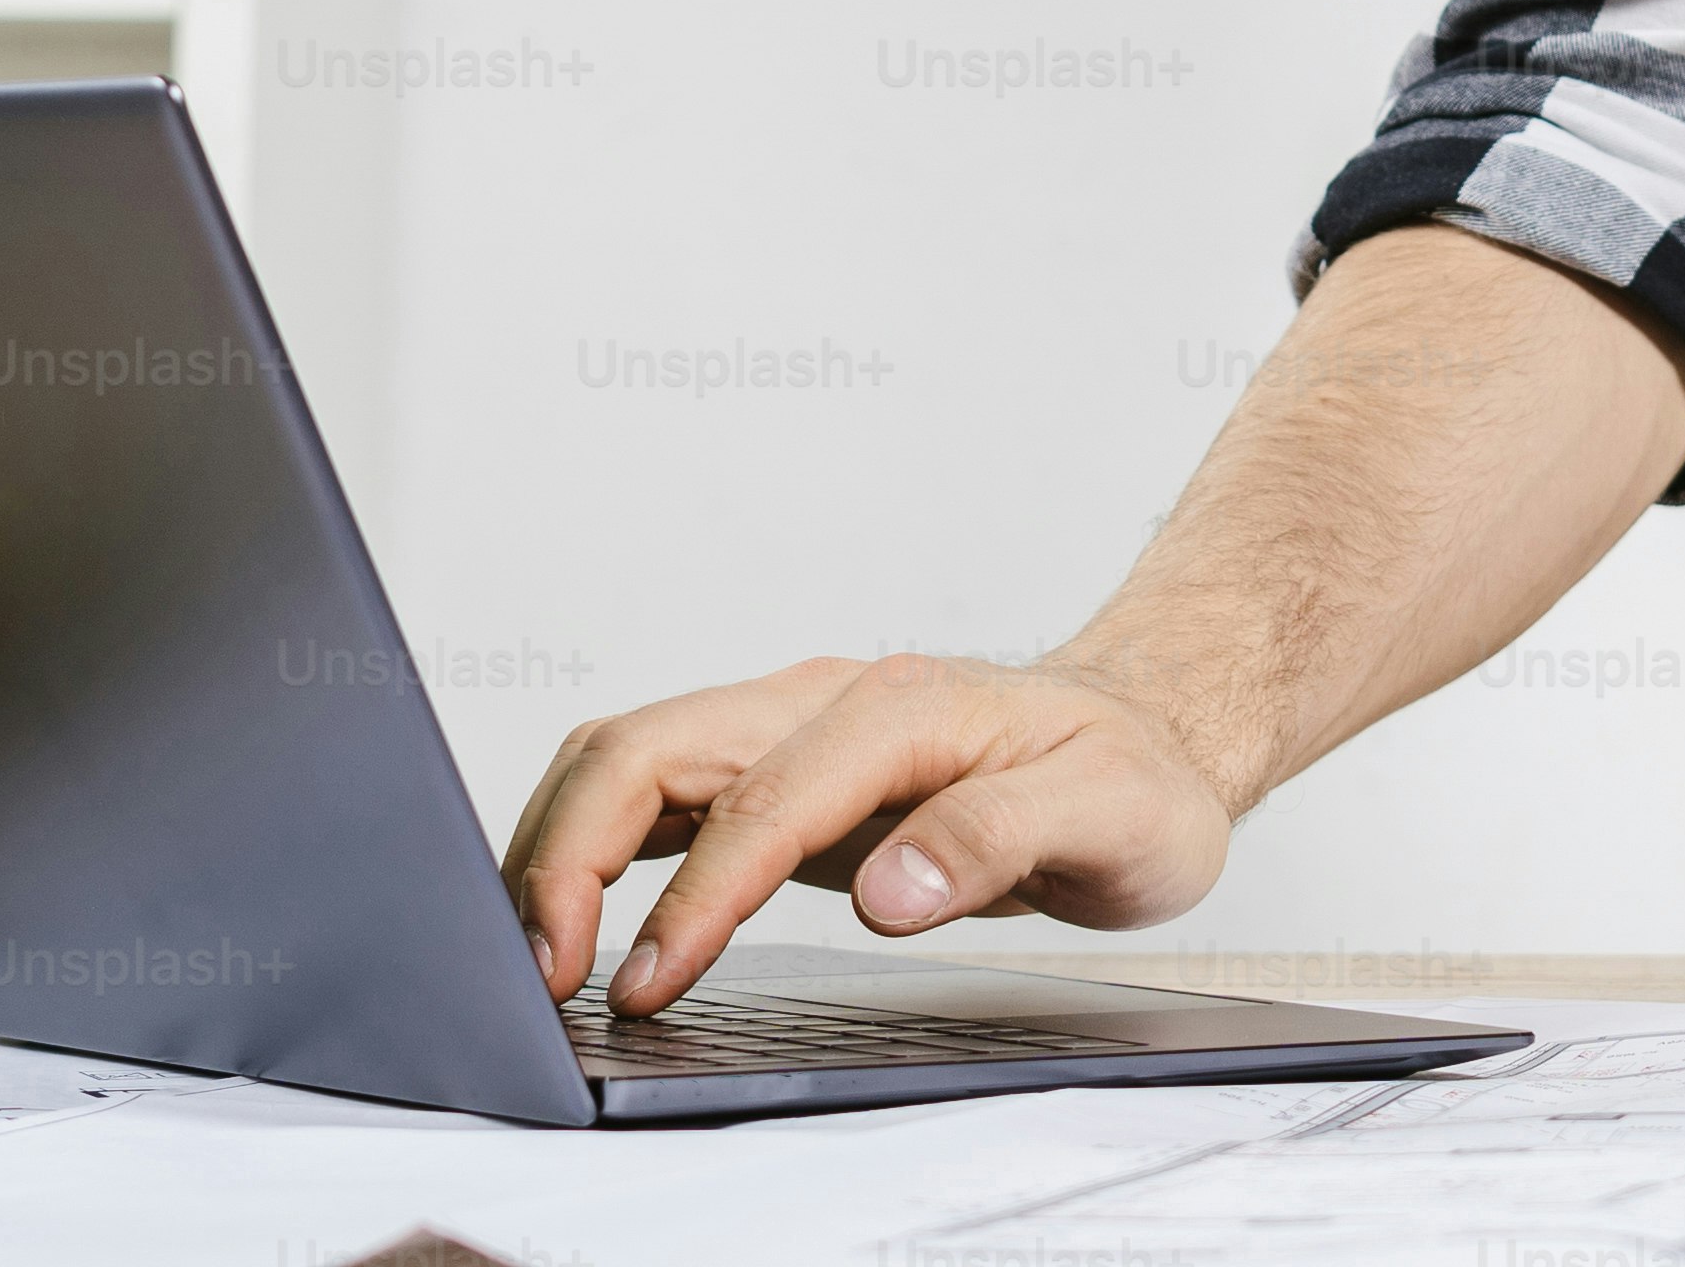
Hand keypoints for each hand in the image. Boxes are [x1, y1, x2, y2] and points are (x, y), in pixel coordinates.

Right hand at [498, 652, 1243, 1012]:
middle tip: (542, 975)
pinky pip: (653, 791)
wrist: (1149, 737)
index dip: (692, 895)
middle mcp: (823, 701)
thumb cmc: (1133, 778)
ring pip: (628, 758)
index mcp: (896, 706)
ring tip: (535, 957)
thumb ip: (995, 840)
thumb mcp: (1111, 816)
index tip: (647, 983)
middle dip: (568, 853)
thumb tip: (887, 889)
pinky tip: (569, 915)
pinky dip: (590, 844)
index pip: (757, 799)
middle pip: (647, 748)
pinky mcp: (776, 770)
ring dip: (559, 844)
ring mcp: (791, 730)